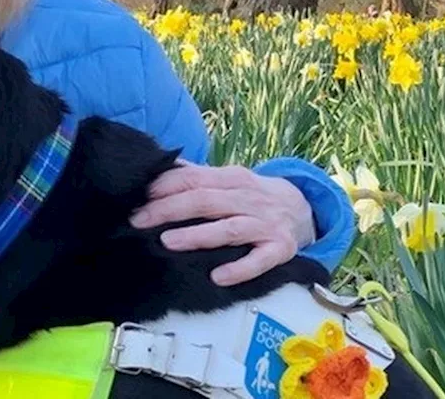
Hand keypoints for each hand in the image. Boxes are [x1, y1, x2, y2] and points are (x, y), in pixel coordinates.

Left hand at [129, 159, 316, 286]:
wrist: (305, 209)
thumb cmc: (253, 197)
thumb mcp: (230, 181)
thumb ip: (198, 177)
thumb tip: (160, 167)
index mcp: (232, 179)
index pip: (195, 179)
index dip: (166, 187)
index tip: (139, 197)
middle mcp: (249, 198)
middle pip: (206, 201)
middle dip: (170, 210)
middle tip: (140, 220)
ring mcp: (266, 224)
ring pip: (229, 228)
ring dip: (198, 235)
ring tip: (168, 242)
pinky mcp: (280, 248)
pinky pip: (260, 259)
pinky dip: (240, 268)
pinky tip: (218, 276)